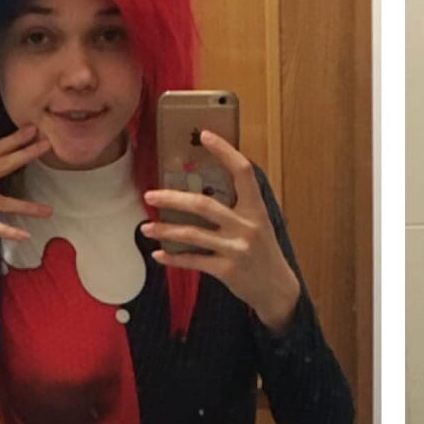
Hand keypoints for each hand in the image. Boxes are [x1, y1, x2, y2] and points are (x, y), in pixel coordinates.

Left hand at [142, 130, 300, 331]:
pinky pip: (194, 261)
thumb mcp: (258, 223)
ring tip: (146, 228)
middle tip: (150, 195)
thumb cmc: (263, 250)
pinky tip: (158, 254)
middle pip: (204, 205)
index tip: (206, 135)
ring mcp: (236, 249)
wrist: (277, 288)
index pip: (242, 172)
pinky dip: (173, 258)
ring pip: (193, 235)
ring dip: (165, 231)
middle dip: (172, 199)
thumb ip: (238, 206)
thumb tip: (202, 189)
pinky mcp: (227, 270)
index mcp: (256, 208)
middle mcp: (247, 226)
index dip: (225, 151)